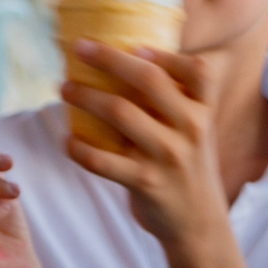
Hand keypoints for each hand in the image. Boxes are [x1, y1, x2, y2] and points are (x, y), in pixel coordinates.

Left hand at [61, 41, 244, 267]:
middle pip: (148, 80)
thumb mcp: (194, 130)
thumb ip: (174, 99)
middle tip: (78, 48)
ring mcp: (168, 156)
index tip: (132, 44)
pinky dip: (78, 148)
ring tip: (64, 88)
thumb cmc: (187, 165)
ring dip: (85, 97)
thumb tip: (127, 57)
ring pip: (119, 113)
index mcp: (204, 111)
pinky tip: (66, 140)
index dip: (163, 53)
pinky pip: (102, 160)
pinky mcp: (146, 182)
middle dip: (108, 59)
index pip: (196, 70)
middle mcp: (191, 129)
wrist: (199, 223)